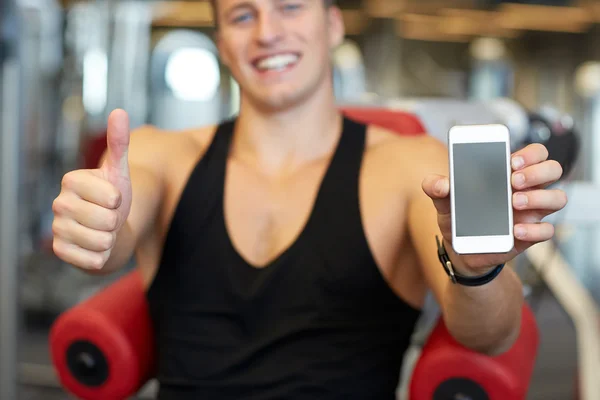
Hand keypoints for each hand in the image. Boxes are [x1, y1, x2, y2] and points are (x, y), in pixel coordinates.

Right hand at [52, 109, 131, 269]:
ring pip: (101, 242)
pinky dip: (102, 257)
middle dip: (116, 222)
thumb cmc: (114, 198)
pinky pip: (93, 260)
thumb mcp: (120, 172)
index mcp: (71, 180)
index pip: (111, 197)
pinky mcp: (60, 252)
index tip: (112, 198)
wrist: (108, 230)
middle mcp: (58, 203)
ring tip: (103, 231)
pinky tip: (95, 247)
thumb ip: (119, 143)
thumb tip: (119, 111)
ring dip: (110, 240)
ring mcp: (57, 229)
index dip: (119, 201)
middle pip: (107, 221)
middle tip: (109, 218)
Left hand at [422, 143, 567, 272]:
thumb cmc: (458, 217)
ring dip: (540, 197)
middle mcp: (526, 189)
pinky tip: (515, 230)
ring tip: (514, 203)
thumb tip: (440, 184)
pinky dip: (535, 229)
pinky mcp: (530, 235)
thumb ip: (437, 188)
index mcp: (509, 173)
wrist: (460, 250)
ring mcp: (531, 212)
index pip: (535, 153)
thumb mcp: (444, 201)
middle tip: (513, 181)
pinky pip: (547, 230)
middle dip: (537, 171)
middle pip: (553, 169)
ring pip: (558, 198)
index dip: (530, 153)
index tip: (511, 161)